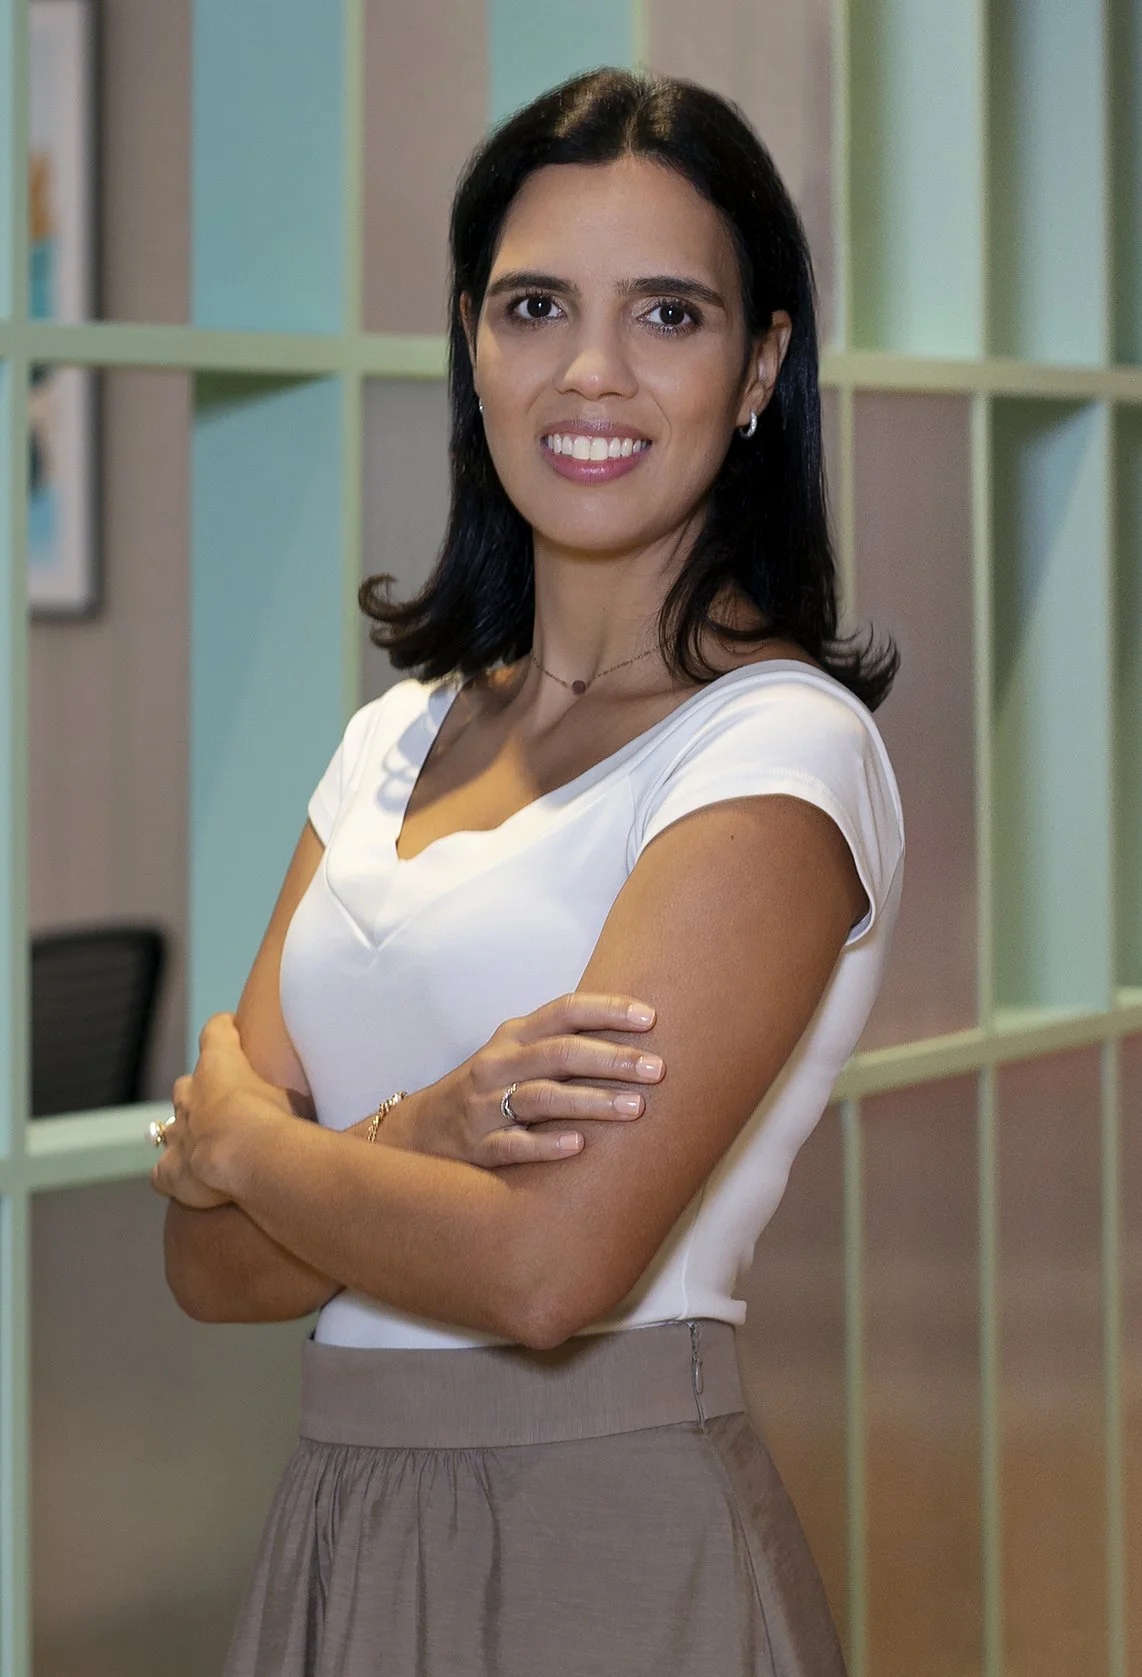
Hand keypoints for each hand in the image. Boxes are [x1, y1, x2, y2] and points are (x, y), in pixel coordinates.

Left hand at [151, 1013, 291, 1208]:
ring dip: (188, 1132)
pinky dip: (173, 1173)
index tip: (231, 1027)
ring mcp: (177, 1133)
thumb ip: (286, 1095)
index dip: (223, 1029)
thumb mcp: (294, 1097)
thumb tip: (302, 1101)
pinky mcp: (171, 1169)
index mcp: (220, 1065)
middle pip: (186, 1085)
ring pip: (172, 1126)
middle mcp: (190, 1095)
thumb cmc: (274, 1118)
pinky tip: (186, 1179)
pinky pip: (164, 1171)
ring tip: (208, 1145)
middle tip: (223, 1105)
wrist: (245, 1158)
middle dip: (200, 1092)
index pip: (216, 1031)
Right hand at [383, 992, 663, 1167]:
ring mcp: (486, 1106)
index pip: (565, 1011)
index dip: (607, 1010)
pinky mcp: (478, 1148)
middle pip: (560, 1054)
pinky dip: (546, 1144)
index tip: (651, 1017)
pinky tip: (578, 1145)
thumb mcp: (517, 1054)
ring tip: (636, 1108)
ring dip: (591, 1101)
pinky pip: (514, 1144)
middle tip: (658, 1069)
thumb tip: (640, 1033)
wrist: (422, 1131)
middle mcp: (499, 1064)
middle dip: (612, 1059)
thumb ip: (564, 1042)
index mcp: (515, 1036)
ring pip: (542, 1098)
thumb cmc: (490, 1088)